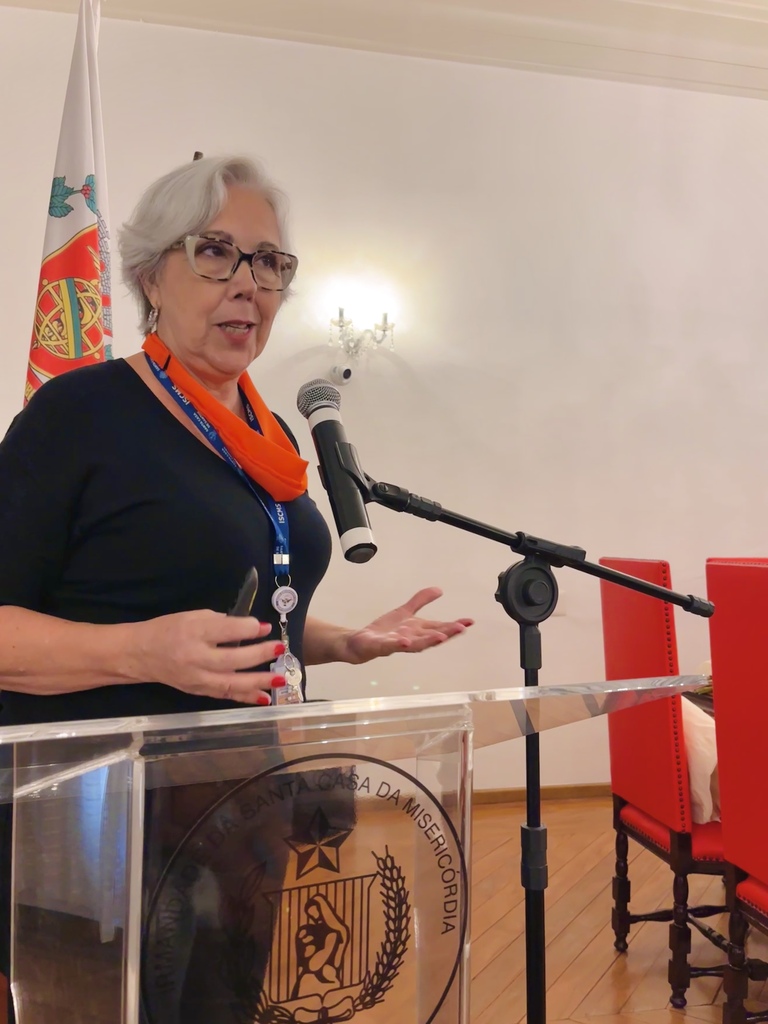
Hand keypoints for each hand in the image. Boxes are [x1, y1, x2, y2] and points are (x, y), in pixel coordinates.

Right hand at [128, 609, 285, 703]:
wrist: (140, 654)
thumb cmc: (168, 629)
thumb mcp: (192, 616)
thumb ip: (220, 622)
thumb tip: (247, 629)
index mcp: (194, 632)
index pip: (227, 631)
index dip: (250, 628)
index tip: (265, 626)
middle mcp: (196, 657)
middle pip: (233, 659)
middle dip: (260, 654)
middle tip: (280, 648)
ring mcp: (197, 678)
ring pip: (232, 682)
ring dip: (259, 681)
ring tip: (280, 678)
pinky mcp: (198, 691)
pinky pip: (225, 695)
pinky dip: (246, 697)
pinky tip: (265, 697)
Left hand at [342, 587, 472, 664]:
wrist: (359, 643)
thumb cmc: (384, 631)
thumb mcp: (404, 612)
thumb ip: (420, 601)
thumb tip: (439, 590)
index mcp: (417, 631)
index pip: (439, 627)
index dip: (454, 625)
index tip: (469, 622)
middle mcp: (410, 639)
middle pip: (431, 636)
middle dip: (447, 633)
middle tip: (462, 628)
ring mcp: (396, 644)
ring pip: (415, 644)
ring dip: (428, 641)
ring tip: (441, 636)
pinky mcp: (380, 646)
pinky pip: (390, 646)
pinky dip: (398, 644)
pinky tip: (405, 641)